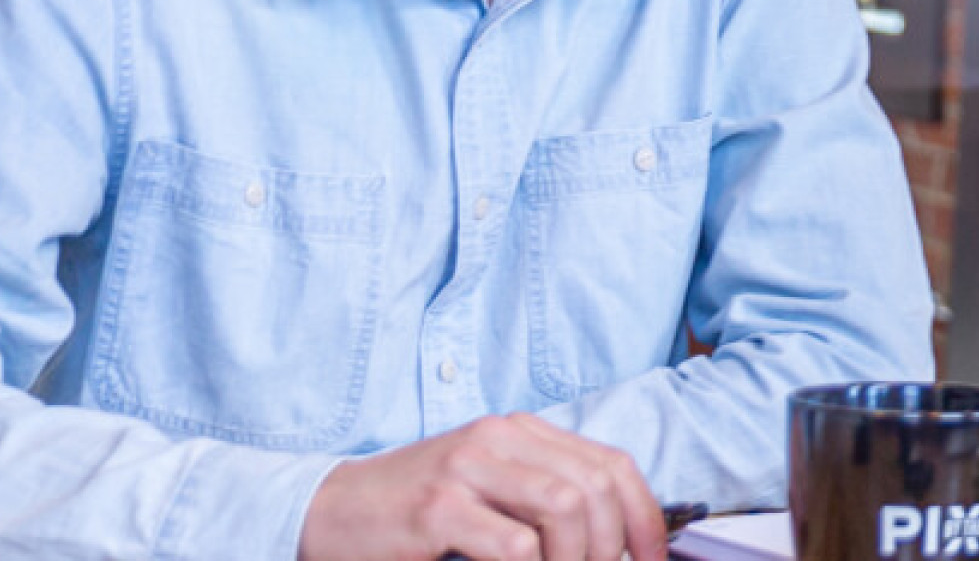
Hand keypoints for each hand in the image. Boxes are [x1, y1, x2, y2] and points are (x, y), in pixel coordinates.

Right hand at [300, 413, 669, 560]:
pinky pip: (514, 546)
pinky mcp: (437, 507)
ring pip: (565, 508)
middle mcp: (498, 437)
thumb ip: (544, 499)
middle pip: (595, 487)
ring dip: (578, 559)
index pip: (611, 464)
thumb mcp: (488, 490)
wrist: (326, 511)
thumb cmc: (414, 511)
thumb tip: (617, 542)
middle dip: (614, 546)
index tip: (652, 557)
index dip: (644, 516)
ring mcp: (466, 469)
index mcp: (519, 430)